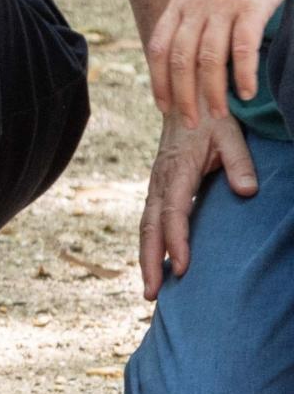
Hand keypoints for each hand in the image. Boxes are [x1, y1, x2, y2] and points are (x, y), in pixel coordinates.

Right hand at [139, 107, 257, 297]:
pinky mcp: (158, 186)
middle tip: (152, 294)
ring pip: (145, 226)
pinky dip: (149, 244)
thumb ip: (239, 163)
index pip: (173, 212)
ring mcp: (155, 184)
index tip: (182, 269)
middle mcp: (159, 180)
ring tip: (150, 289)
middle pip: (149, 226)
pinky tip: (156, 262)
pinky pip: (149, 219)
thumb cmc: (211, 118)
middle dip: (149, 261)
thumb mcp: (231, 135)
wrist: (186, 99)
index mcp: (176, 170)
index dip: (177, 242)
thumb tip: (248, 193)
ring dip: (146, 257)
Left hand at [146, 0, 293, 124]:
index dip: (158, 80)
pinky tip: (246, 93)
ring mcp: (223, 3)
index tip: (163, 107)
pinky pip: (242, 47)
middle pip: (181, 59)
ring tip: (219, 115)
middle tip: (190, 122)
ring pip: (209, 58)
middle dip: (182, 95)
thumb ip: (191, 16)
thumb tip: (184, 56)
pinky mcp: (253, 4)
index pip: (159, 48)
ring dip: (211, 92)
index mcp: (180, 0)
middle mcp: (195, 3)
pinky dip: (242, 74)